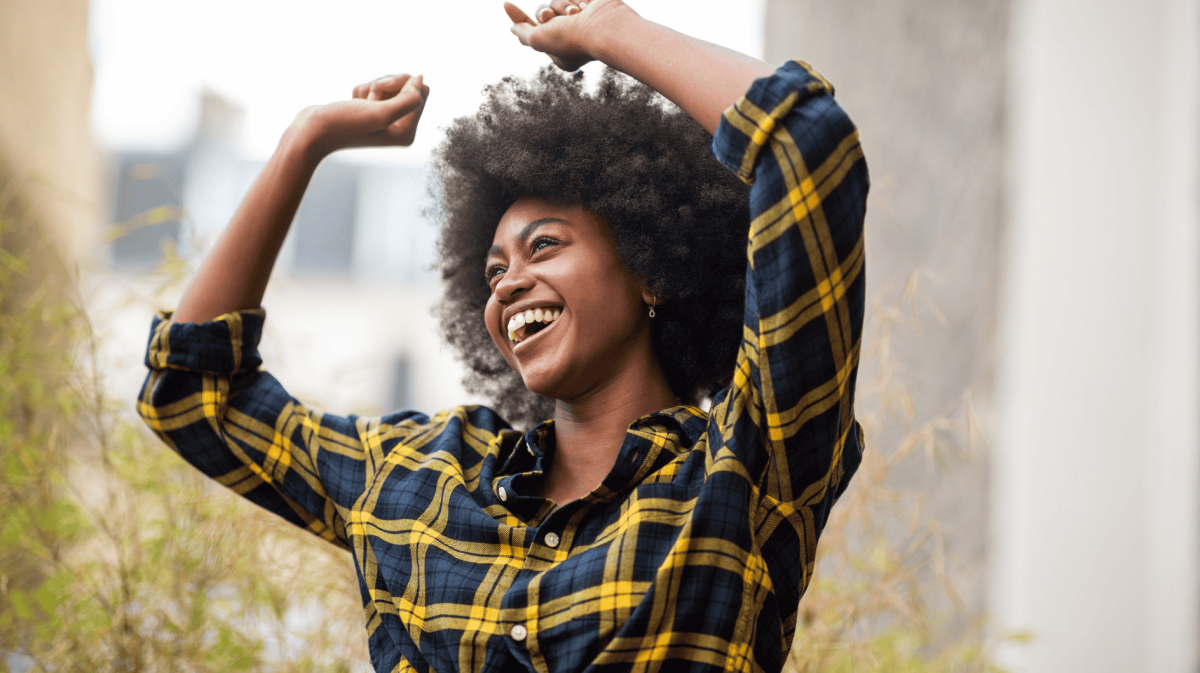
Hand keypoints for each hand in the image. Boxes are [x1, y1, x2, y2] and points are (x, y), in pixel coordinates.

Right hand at [291, 74, 428, 157]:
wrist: (310, 132)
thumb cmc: (343, 124)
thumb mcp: (380, 113)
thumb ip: (408, 100)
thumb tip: (422, 80)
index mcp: (407, 133)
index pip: (422, 91)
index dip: (401, 85)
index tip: (379, 95)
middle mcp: (400, 128)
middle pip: (408, 86)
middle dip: (386, 84)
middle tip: (369, 98)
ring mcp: (385, 119)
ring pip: (390, 84)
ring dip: (371, 87)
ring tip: (357, 102)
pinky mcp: (371, 110)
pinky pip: (374, 88)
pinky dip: (360, 91)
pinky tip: (351, 103)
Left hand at [504, 0, 636, 71]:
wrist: (606, 26)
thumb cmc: (572, 38)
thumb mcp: (538, 40)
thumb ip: (524, 34)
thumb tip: (513, 29)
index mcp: (559, 53)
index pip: (533, 32)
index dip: (519, 18)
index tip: (506, 4)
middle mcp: (571, 38)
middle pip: (544, 13)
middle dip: (545, 12)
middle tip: (550, 17)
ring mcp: (582, 21)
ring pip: (557, 1)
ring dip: (562, 5)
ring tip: (575, 13)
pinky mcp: (591, 6)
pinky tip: (586, 6)